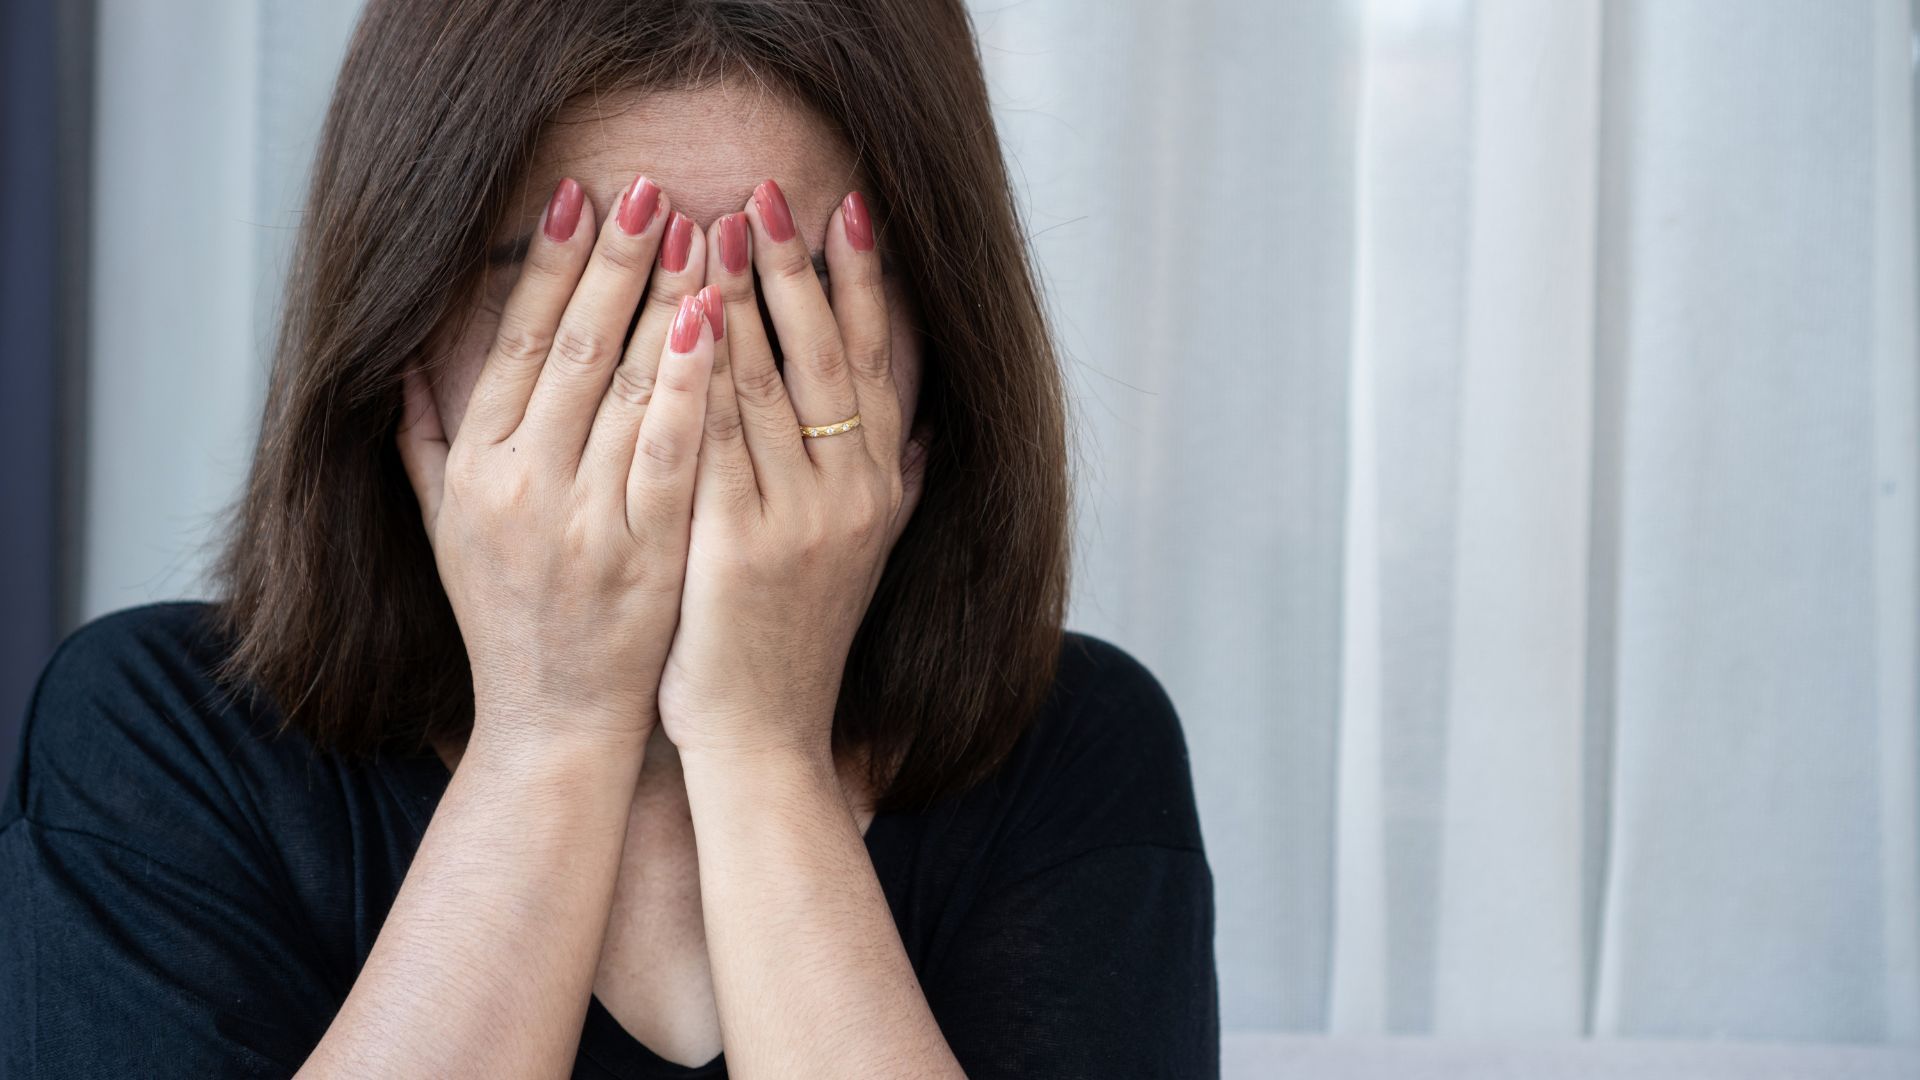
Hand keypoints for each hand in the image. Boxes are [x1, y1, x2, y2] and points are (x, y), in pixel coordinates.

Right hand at [396, 175, 717, 748]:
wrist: (553, 724)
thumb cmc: (505, 620)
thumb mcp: (444, 530)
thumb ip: (423, 440)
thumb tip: (404, 356)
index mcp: (477, 466)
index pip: (519, 342)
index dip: (551, 264)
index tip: (580, 196)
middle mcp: (523, 484)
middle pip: (577, 346)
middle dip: (616, 259)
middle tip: (651, 186)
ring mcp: (585, 520)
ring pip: (631, 388)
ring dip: (667, 301)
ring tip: (701, 231)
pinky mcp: (645, 554)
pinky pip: (672, 453)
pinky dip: (693, 386)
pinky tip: (718, 326)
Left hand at [654, 180, 927, 760]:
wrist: (762, 737)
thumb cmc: (798, 642)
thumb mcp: (866, 560)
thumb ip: (898, 489)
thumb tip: (923, 429)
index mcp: (878, 488)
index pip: (875, 361)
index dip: (862, 282)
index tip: (846, 208)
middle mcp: (849, 495)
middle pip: (826, 356)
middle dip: (796, 266)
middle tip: (765, 189)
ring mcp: (798, 520)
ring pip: (767, 384)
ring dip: (739, 297)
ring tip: (711, 224)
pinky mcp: (737, 545)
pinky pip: (715, 439)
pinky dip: (696, 372)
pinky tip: (673, 316)